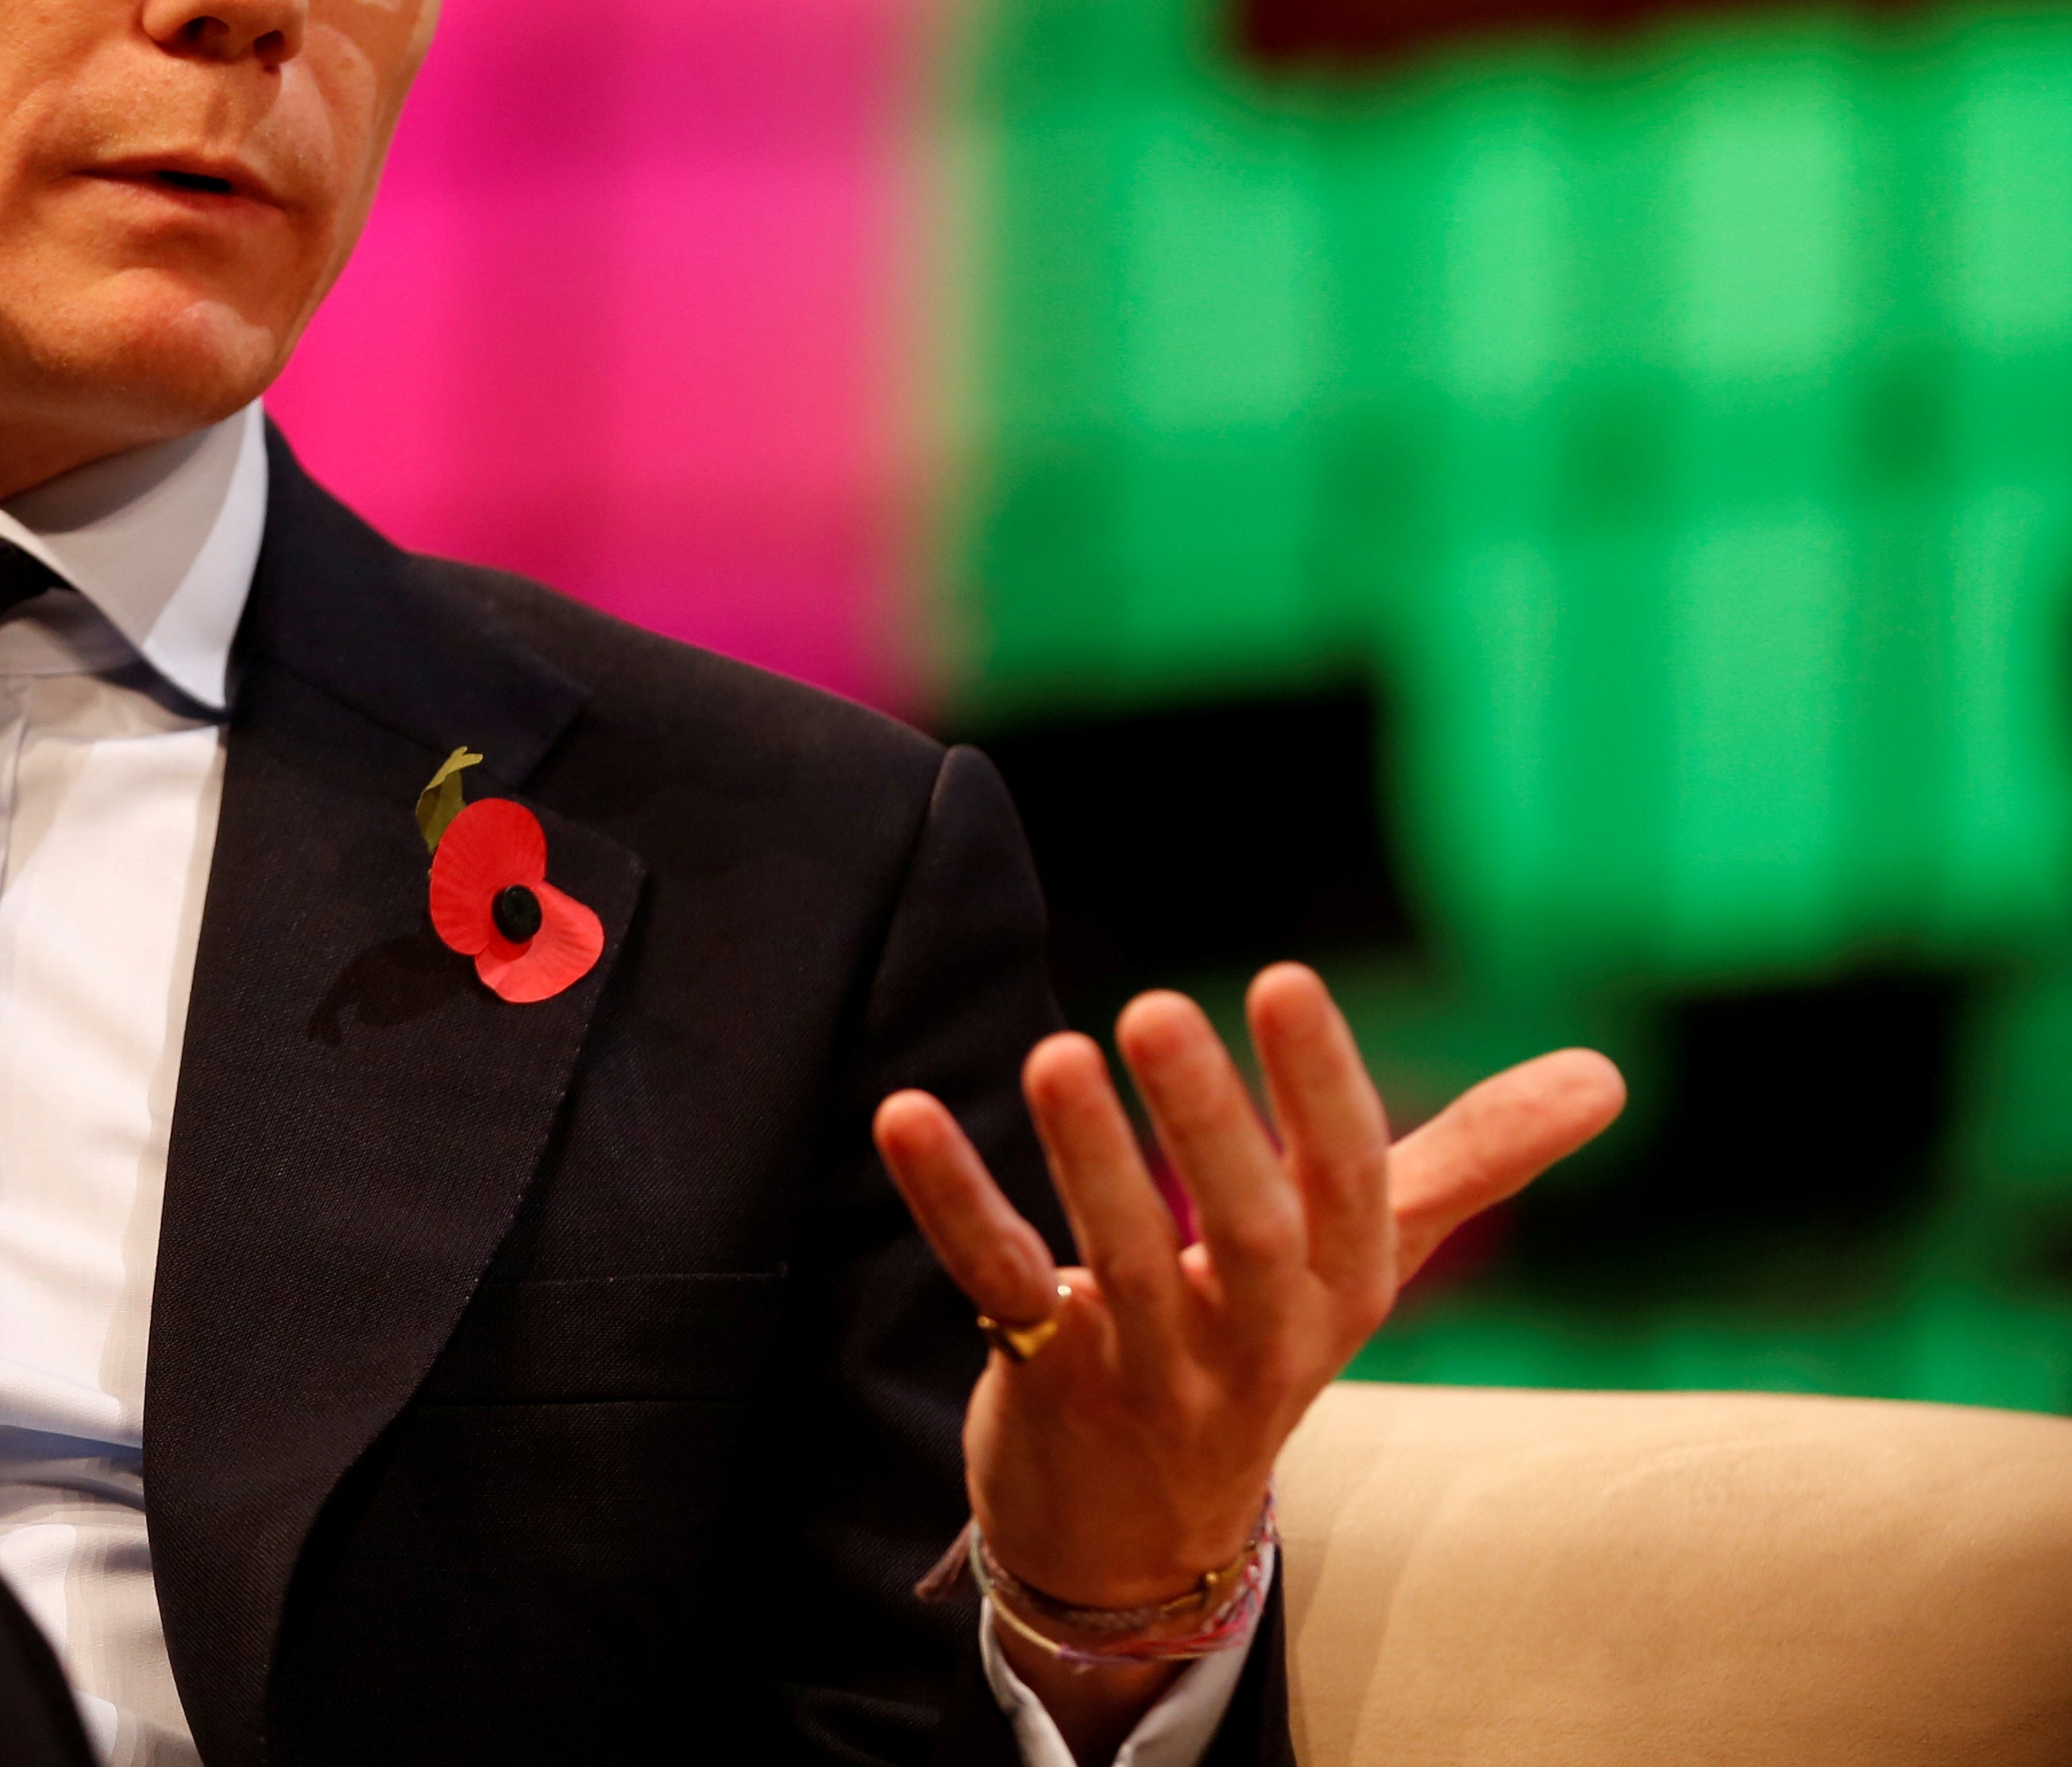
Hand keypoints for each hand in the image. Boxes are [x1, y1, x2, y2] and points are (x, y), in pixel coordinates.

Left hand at [873, 964, 1621, 1615]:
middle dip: (1208, 1125)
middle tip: (1154, 1008)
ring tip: (1054, 1052)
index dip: (1321, 1088)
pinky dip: (952, 1200)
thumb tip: (1610, 1076)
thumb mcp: (1369, 1263)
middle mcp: (1259, 1339)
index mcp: (1342, 1289)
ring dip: (1084, 1158)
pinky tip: (905, 1113)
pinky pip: (998, 1285)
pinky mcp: (1047, 1382)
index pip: (1349, 1187)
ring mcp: (1153, 1372)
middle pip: (1246, 1235)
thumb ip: (1470, 1160)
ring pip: (1124, 1266)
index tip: (1284, 979)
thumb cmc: (1263, 1350)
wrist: (1144, 1535)